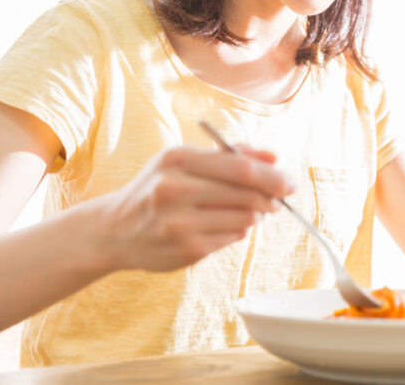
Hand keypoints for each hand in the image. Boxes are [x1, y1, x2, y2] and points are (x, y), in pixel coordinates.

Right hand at [94, 144, 292, 271]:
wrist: (115, 229)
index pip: (240, 168)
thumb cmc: (159, 188)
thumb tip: (274, 158)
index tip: (290, 184)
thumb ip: (230, 154)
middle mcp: (175, 190)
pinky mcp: (186, 250)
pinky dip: (236, 232)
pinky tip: (220, 226)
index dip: (272, 177)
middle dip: (269, 198)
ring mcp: (179, 223)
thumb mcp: (185, 160)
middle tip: (276, 201)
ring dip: (253, 216)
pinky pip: (232, 239)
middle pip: (246, 195)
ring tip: (244, 211)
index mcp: (178, 160)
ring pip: (244, 219)